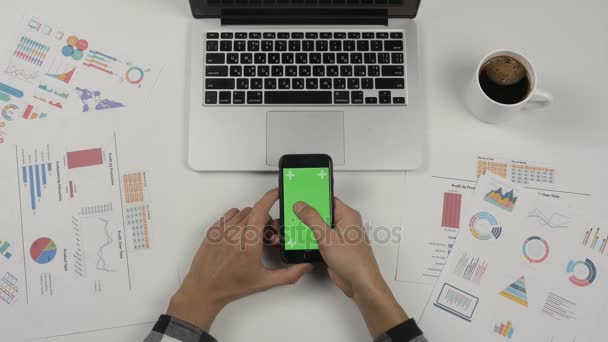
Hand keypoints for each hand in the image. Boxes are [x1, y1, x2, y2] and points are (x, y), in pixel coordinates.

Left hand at [168, 189, 312, 330]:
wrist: (204, 290)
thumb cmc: (230, 286)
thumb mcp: (264, 282)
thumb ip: (289, 274)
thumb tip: (304, 267)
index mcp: (249, 243)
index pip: (261, 210)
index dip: (270, 197)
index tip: (277, 193)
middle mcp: (234, 233)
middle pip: (255, 212)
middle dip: (265, 220)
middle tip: (267, 238)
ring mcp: (222, 230)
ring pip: (243, 212)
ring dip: (251, 220)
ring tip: (252, 239)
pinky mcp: (213, 231)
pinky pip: (229, 215)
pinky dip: (237, 221)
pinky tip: (239, 236)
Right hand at [293, 199, 407, 337]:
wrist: (360, 284)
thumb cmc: (353, 262)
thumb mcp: (327, 237)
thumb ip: (312, 219)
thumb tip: (301, 206)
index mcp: (348, 215)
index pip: (327, 199)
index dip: (313, 198)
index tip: (299, 198)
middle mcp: (346, 223)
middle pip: (323, 213)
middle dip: (308, 216)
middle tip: (294, 216)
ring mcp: (341, 236)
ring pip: (321, 226)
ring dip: (309, 230)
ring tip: (297, 230)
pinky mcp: (336, 247)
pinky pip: (322, 238)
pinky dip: (313, 240)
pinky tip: (304, 243)